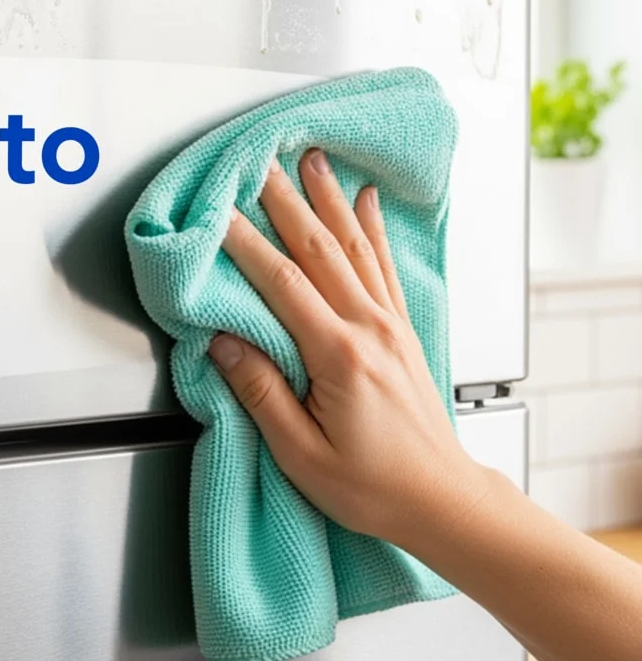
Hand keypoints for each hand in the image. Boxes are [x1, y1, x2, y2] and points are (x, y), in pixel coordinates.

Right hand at [208, 149, 491, 550]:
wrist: (439, 499)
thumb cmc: (374, 487)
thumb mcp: (300, 453)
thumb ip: (260, 392)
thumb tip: (223, 344)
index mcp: (340, 357)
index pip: (283, 285)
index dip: (246, 245)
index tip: (219, 213)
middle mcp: (370, 330)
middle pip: (320, 250)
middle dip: (286, 202)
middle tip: (260, 163)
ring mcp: (390, 327)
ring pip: (354, 248)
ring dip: (329, 201)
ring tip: (311, 161)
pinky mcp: (401, 333)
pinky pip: (383, 267)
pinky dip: (372, 229)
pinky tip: (367, 202)